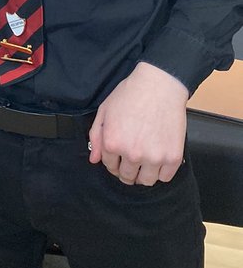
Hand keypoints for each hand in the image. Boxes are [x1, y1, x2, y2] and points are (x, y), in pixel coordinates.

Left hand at [88, 62, 188, 184]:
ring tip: (145, 159)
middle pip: (127, 176)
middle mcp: (132, 154)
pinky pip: (165, 177)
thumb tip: (94, 159)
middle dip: (126, 170)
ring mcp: (154, 157)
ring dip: (143, 174)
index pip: (109, 165)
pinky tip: (158, 157)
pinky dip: (161, 171)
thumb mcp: (105, 110)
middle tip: (132, 158)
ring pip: (146, 181)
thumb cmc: (131, 95)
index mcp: (113, 143)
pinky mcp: (172, 157)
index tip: (119, 154)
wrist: (159, 85)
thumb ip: (96, 136)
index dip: (113, 160)